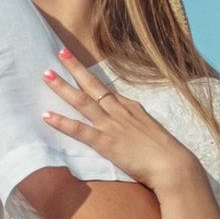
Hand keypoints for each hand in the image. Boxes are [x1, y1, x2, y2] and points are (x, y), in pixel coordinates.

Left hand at [39, 48, 196, 193]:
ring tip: (46, 75)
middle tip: (60, 53)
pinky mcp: (105, 142)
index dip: (90, 77)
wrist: (173, 165)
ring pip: (82, 101)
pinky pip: (78, 129)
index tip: (77, 65)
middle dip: (75, 68)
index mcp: (131, 107)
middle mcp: (119, 111)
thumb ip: (136, 124)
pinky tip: (46, 115)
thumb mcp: (150, 130)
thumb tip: (128, 124)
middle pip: (92, 85)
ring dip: (62, 87)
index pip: (106, 89)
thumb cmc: (165, 152)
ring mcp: (111, 125)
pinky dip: (61, 122)